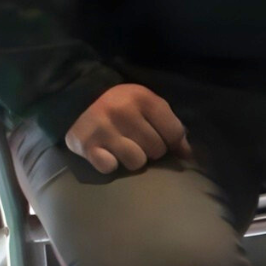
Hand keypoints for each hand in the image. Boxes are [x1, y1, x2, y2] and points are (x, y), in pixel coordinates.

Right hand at [65, 83, 188, 174]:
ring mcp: (102, 129)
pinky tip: (105, 153)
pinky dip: (109, 164)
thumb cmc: (123, 105)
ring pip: (136, 162)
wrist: (78, 99)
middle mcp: (122, 111)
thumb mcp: (149, 105)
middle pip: (156, 150)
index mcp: (143, 98)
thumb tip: (187, 154)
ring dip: (132, 159)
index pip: (174, 133)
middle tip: (138, 140)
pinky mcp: (85, 145)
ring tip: (123, 147)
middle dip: (151, 149)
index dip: (172, 141)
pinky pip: (109, 168)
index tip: (162, 138)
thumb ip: (170, 125)